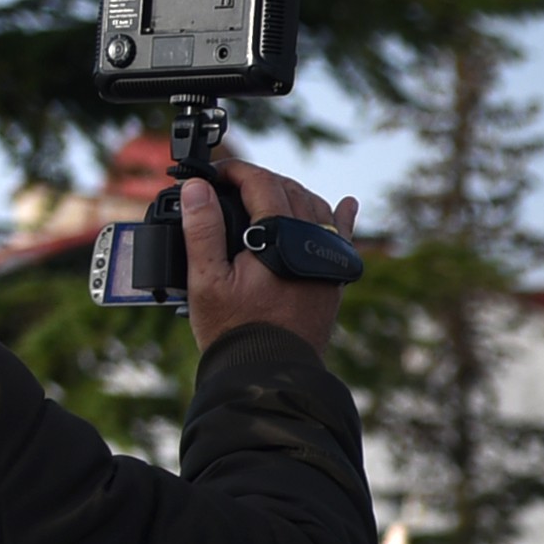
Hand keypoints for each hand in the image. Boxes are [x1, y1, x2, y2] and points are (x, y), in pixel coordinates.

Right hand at [181, 144, 354, 354]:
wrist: (272, 372)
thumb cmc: (234, 329)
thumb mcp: (205, 279)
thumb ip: (202, 229)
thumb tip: (197, 187)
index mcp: (281, 238)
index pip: (263, 183)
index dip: (235, 171)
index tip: (212, 173)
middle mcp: (312, 243)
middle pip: (290, 190)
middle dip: (258, 180)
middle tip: (227, 186)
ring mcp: (327, 260)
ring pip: (316, 208)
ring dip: (290, 194)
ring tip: (260, 194)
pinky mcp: (334, 278)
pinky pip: (343, 237)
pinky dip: (341, 217)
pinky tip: (346, 204)